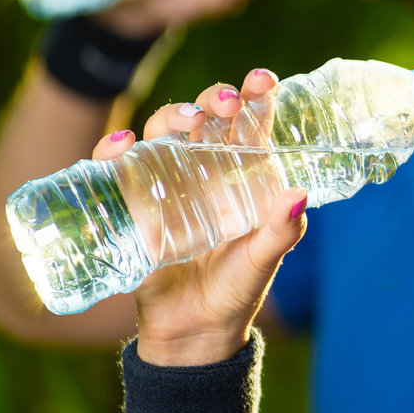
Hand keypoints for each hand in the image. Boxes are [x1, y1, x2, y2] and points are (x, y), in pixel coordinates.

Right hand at [93, 67, 304, 365]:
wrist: (192, 333)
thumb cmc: (234, 293)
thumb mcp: (261, 261)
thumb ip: (281, 231)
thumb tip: (299, 194)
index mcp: (242, 179)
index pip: (249, 128)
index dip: (255, 98)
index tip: (263, 79)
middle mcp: (205, 173)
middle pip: (204, 120)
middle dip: (213, 100)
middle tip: (225, 101)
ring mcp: (167, 185)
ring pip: (163, 134)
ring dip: (172, 116)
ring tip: (186, 120)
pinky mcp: (133, 204)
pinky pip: (118, 168)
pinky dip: (114, 149)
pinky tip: (121, 142)